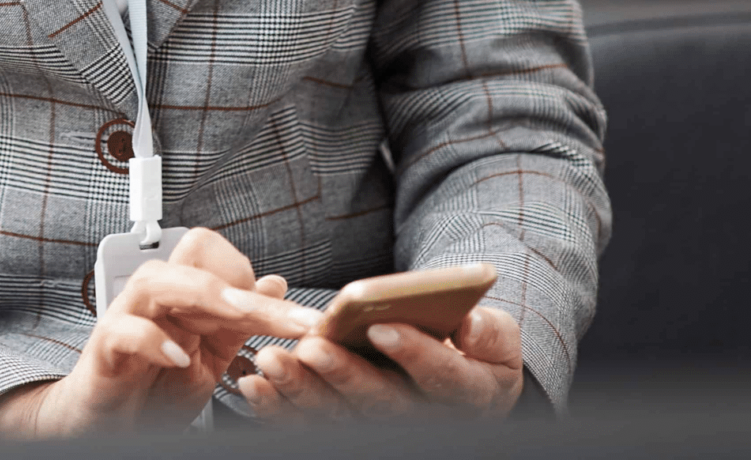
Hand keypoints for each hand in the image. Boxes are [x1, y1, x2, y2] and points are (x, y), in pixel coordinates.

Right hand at [0, 229, 316, 437]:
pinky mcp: (105, 350)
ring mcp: (127, 319)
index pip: (218, 256)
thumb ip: (239, 323)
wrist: (108, 424)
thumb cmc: (154, 388)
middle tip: (291, 314)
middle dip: (244, 278)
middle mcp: (157, 299)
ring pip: (156, 279)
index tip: (297, 315)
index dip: (255, 276)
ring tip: (242, 314)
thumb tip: (275, 282)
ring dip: (204, 293)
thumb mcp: (210, 359)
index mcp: (184, 297)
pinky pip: (124, 330)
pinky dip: (152, 340)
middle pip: (194, 257)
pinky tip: (180, 357)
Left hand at [237, 296, 524, 420]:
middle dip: (344, 374)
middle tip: (311, 346)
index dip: (414, 353)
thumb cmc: (473, 352)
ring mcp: (381, 427)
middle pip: (381, 403)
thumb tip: (469, 322)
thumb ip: (489, 332)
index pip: (444, 378)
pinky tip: (254, 384)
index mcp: (468, 395)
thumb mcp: (496, 342)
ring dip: (301, 390)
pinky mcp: (346, 426)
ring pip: (338, 416)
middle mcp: (423, 419)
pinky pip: (309, 424)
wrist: (457, 380)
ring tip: (270, 359)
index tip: (383, 326)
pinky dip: (279, 408)